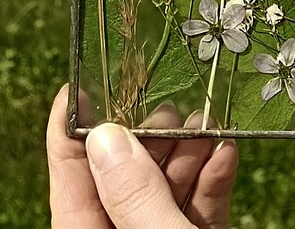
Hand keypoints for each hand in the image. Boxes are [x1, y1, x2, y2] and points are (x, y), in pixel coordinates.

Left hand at [46, 85, 237, 228]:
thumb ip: (137, 196)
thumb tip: (106, 138)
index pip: (71, 187)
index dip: (69, 135)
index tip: (76, 89)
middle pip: (124, 180)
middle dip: (148, 138)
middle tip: (168, 108)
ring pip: (165, 189)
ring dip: (188, 152)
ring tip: (205, 124)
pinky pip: (199, 206)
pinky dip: (212, 178)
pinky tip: (224, 152)